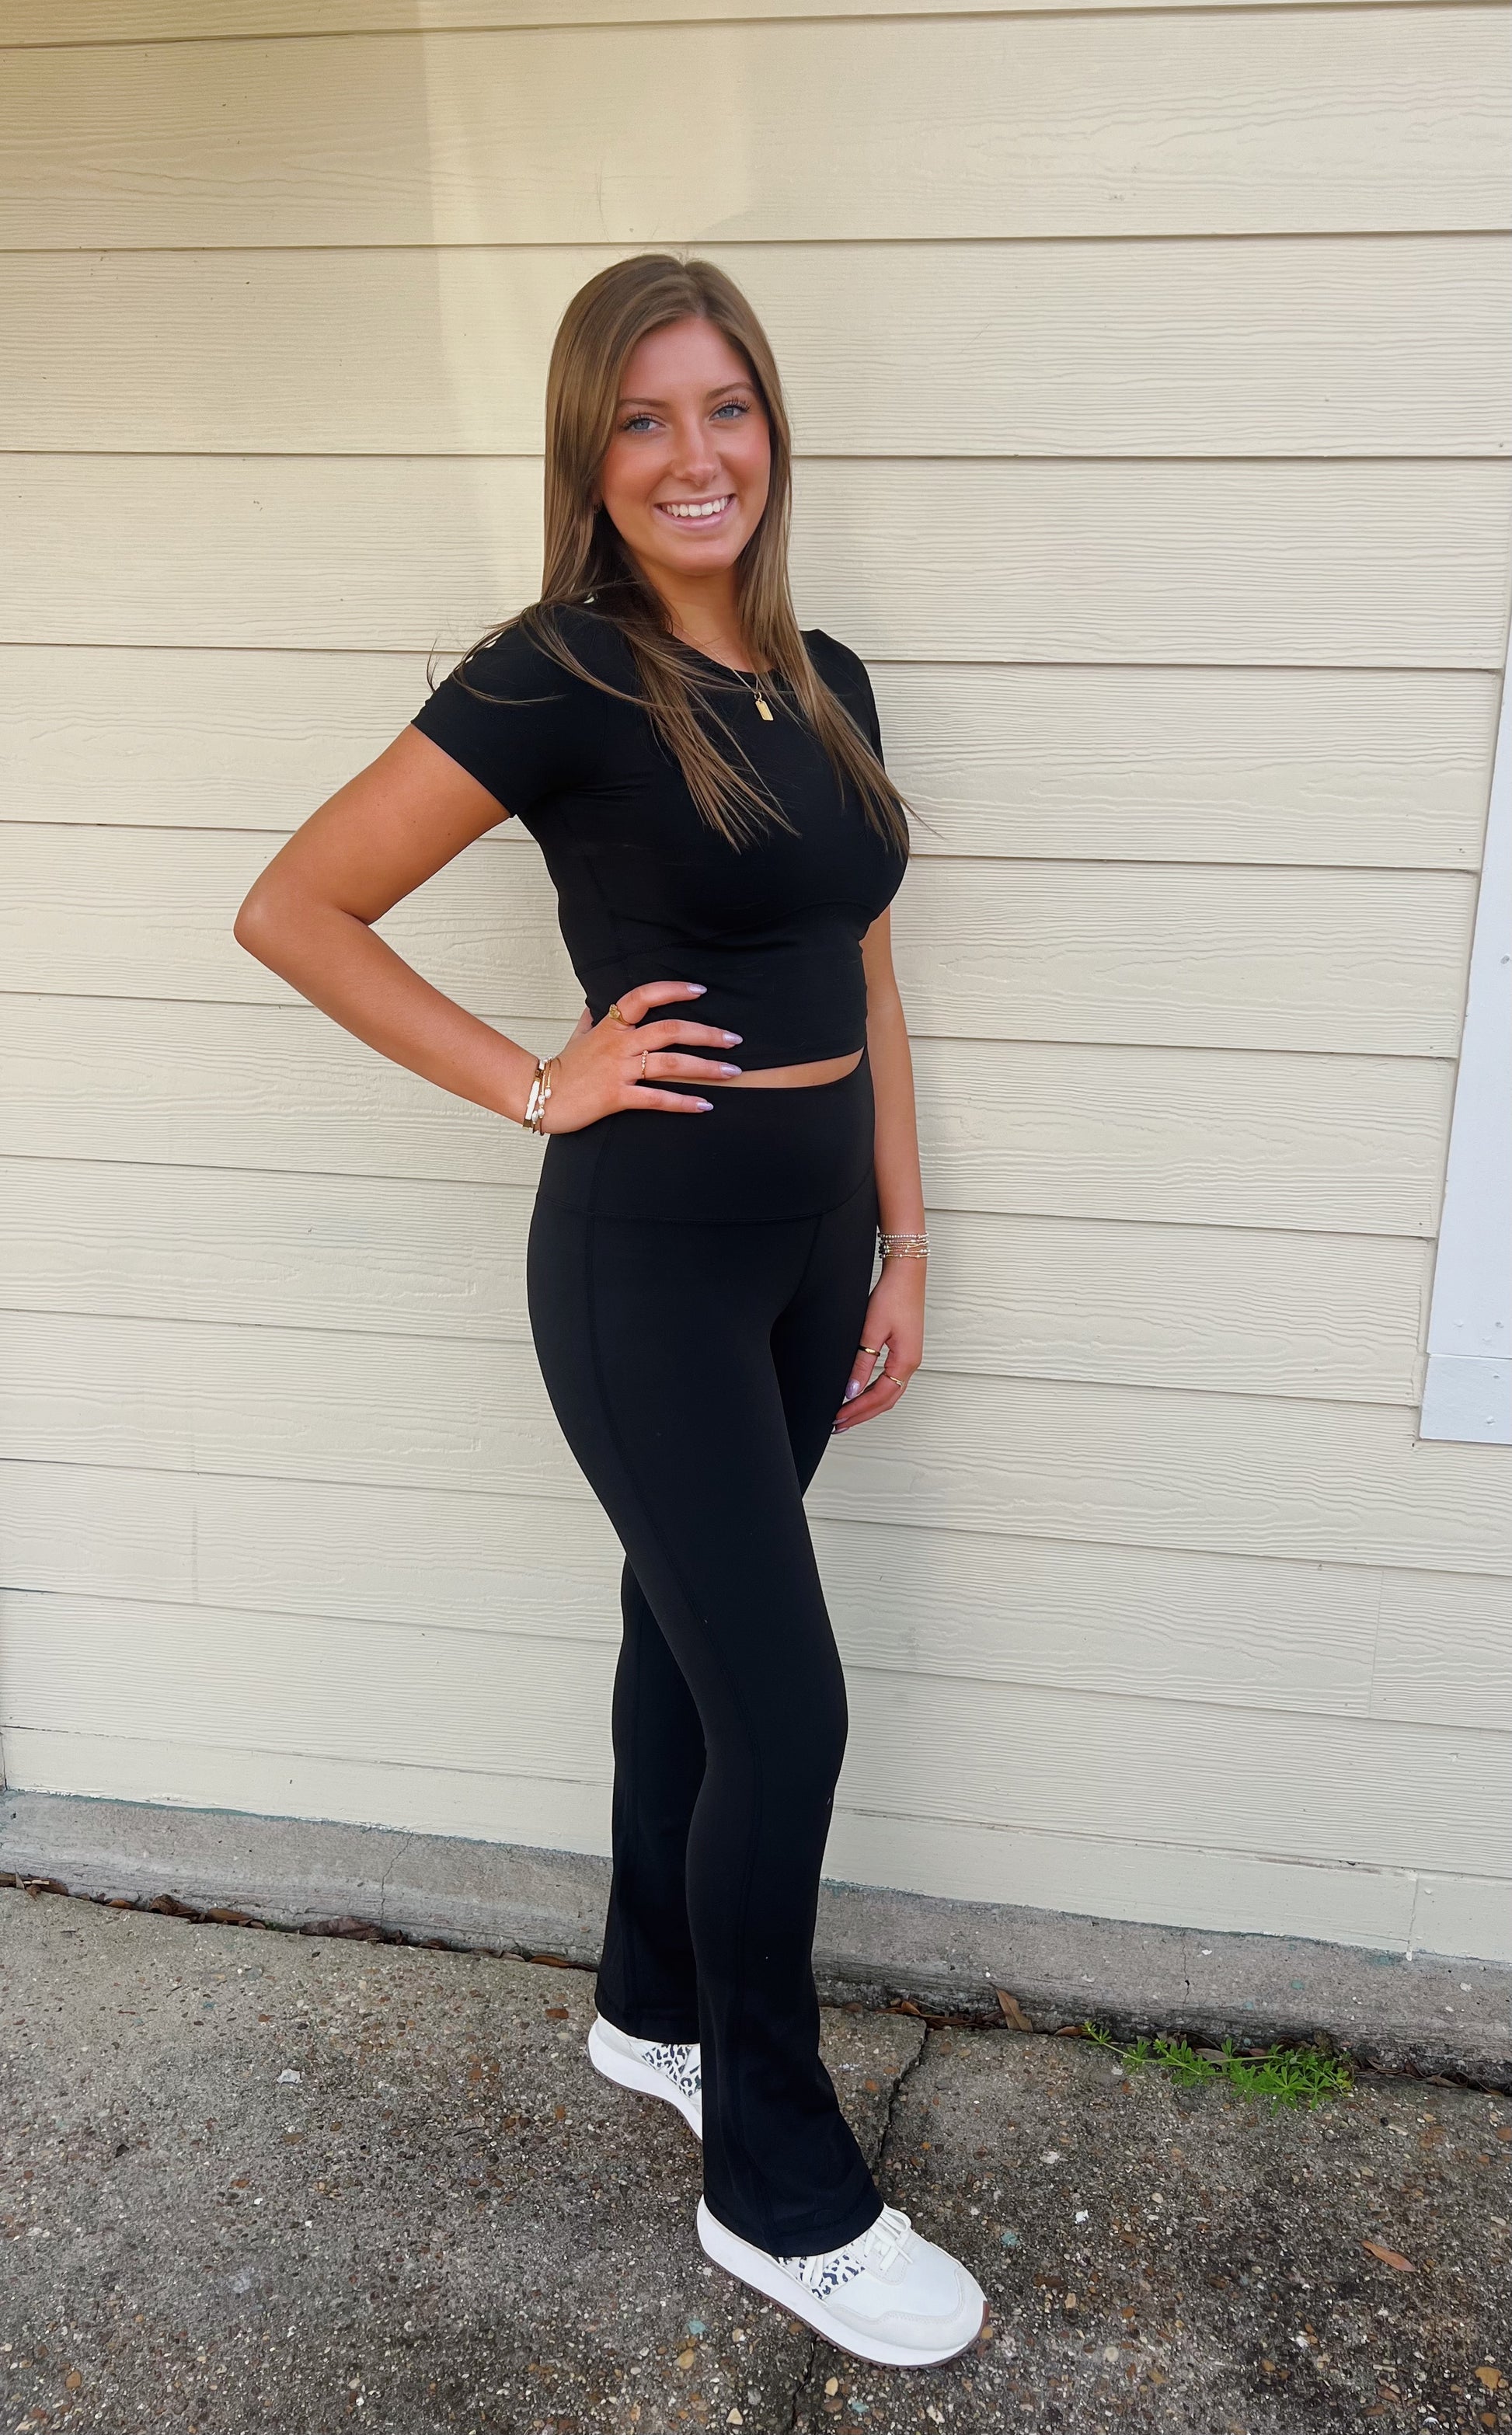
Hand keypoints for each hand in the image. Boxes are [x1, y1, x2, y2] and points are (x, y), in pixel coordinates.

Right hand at [538, 981, 743, 1131]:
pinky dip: (683, 1102)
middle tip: (733, 1039)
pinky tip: (705, 1104)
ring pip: (670, 1063)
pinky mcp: (617, 1097)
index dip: (673, 990)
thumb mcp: (576, 1037)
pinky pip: (657, 1098)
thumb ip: (590, 1021)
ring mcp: (619, 1070)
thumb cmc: (561, 1068)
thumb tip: (593, 1007)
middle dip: (706, 1033)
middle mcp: (619, 1044)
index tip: (700, 990)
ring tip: (731, 1072)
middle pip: (670, 1030)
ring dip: (705, 1067)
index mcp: (611, 1026)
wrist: (538, 1095)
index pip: (644, 997)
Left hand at [832, 1257, 924, 1430]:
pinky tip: (859, 1393)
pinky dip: (873, 1392)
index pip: (879, 1397)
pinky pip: (889, 1381)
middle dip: (862, 1414)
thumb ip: (862, 1362)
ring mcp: (908, 1358)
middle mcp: (910, 1364)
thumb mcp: (871, 1330)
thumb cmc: (893, 1296)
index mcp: (906, 1362)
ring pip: (888, 1393)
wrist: (906, 1274)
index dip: (857, 1410)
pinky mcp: (904, 1351)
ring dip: (867, 1406)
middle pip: (886, 1401)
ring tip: (847, 1415)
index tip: (838, 1418)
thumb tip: (851, 1390)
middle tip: (839, 1425)